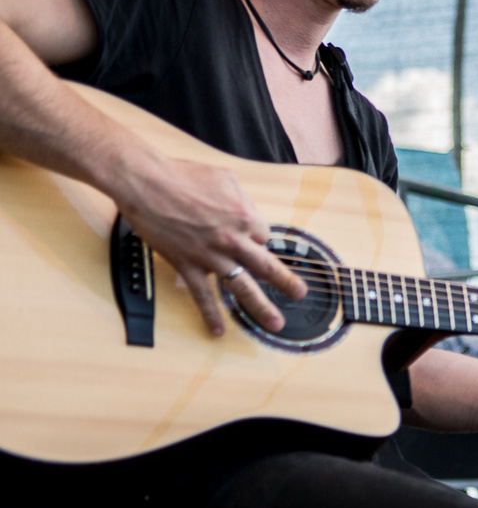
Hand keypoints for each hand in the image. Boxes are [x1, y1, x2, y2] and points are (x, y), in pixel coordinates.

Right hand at [117, 155, 304, 335]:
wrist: (148, 183)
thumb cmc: (184, 176)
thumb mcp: (226, 179)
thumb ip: (241, 200)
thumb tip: (247, 212)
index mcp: (245, 217)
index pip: (264, 235)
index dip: (257, 238)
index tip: (252, 240)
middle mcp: (233, 240)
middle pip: (267, 267)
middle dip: (287, 283)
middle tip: (299, 294)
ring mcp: (212, 256)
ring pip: (242, 287)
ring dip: (261, 307)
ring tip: (274, 323)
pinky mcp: (188, 266)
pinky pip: (202, 296)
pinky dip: (211, 315)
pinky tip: (217, 330)